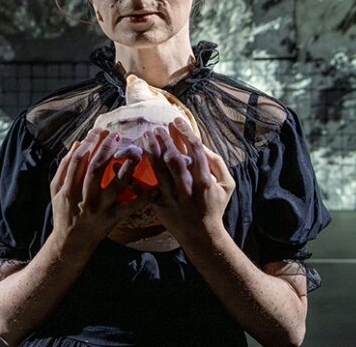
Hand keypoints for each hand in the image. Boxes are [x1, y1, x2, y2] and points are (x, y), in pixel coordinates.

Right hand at [49, 127, 148, 256]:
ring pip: (114, 187)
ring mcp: (99, 210)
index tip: (99, 131)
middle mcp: (84, 198)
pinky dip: (141, 200)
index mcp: (68, 189)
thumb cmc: (63, 212)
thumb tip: (77, 144)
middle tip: (117, 136)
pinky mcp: (111, 220)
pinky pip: (128, 209)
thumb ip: (64, 167)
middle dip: (106, 150)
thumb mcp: (56, 189)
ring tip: (136, 154)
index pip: (78, 160)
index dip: (89, 143)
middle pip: (96, 169)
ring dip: (126, 170)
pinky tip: (152, 189)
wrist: (70, 242)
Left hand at [144, 118, 235, 245]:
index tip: (176, 120)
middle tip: (157, 127)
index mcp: (205, 180)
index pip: (195, 150)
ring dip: (151, 151)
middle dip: (165, 140)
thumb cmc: (215, 206)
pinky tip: (128, 161)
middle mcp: (188, 188)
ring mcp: (172, 197)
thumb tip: (202, 145)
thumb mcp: (227, 185)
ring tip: (146, 136)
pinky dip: (134, 177)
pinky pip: (144, 190)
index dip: (185, 132)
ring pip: (159, 170)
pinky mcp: (159, 205)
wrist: (202, 235)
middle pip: (174, 158)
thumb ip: (217, 164)